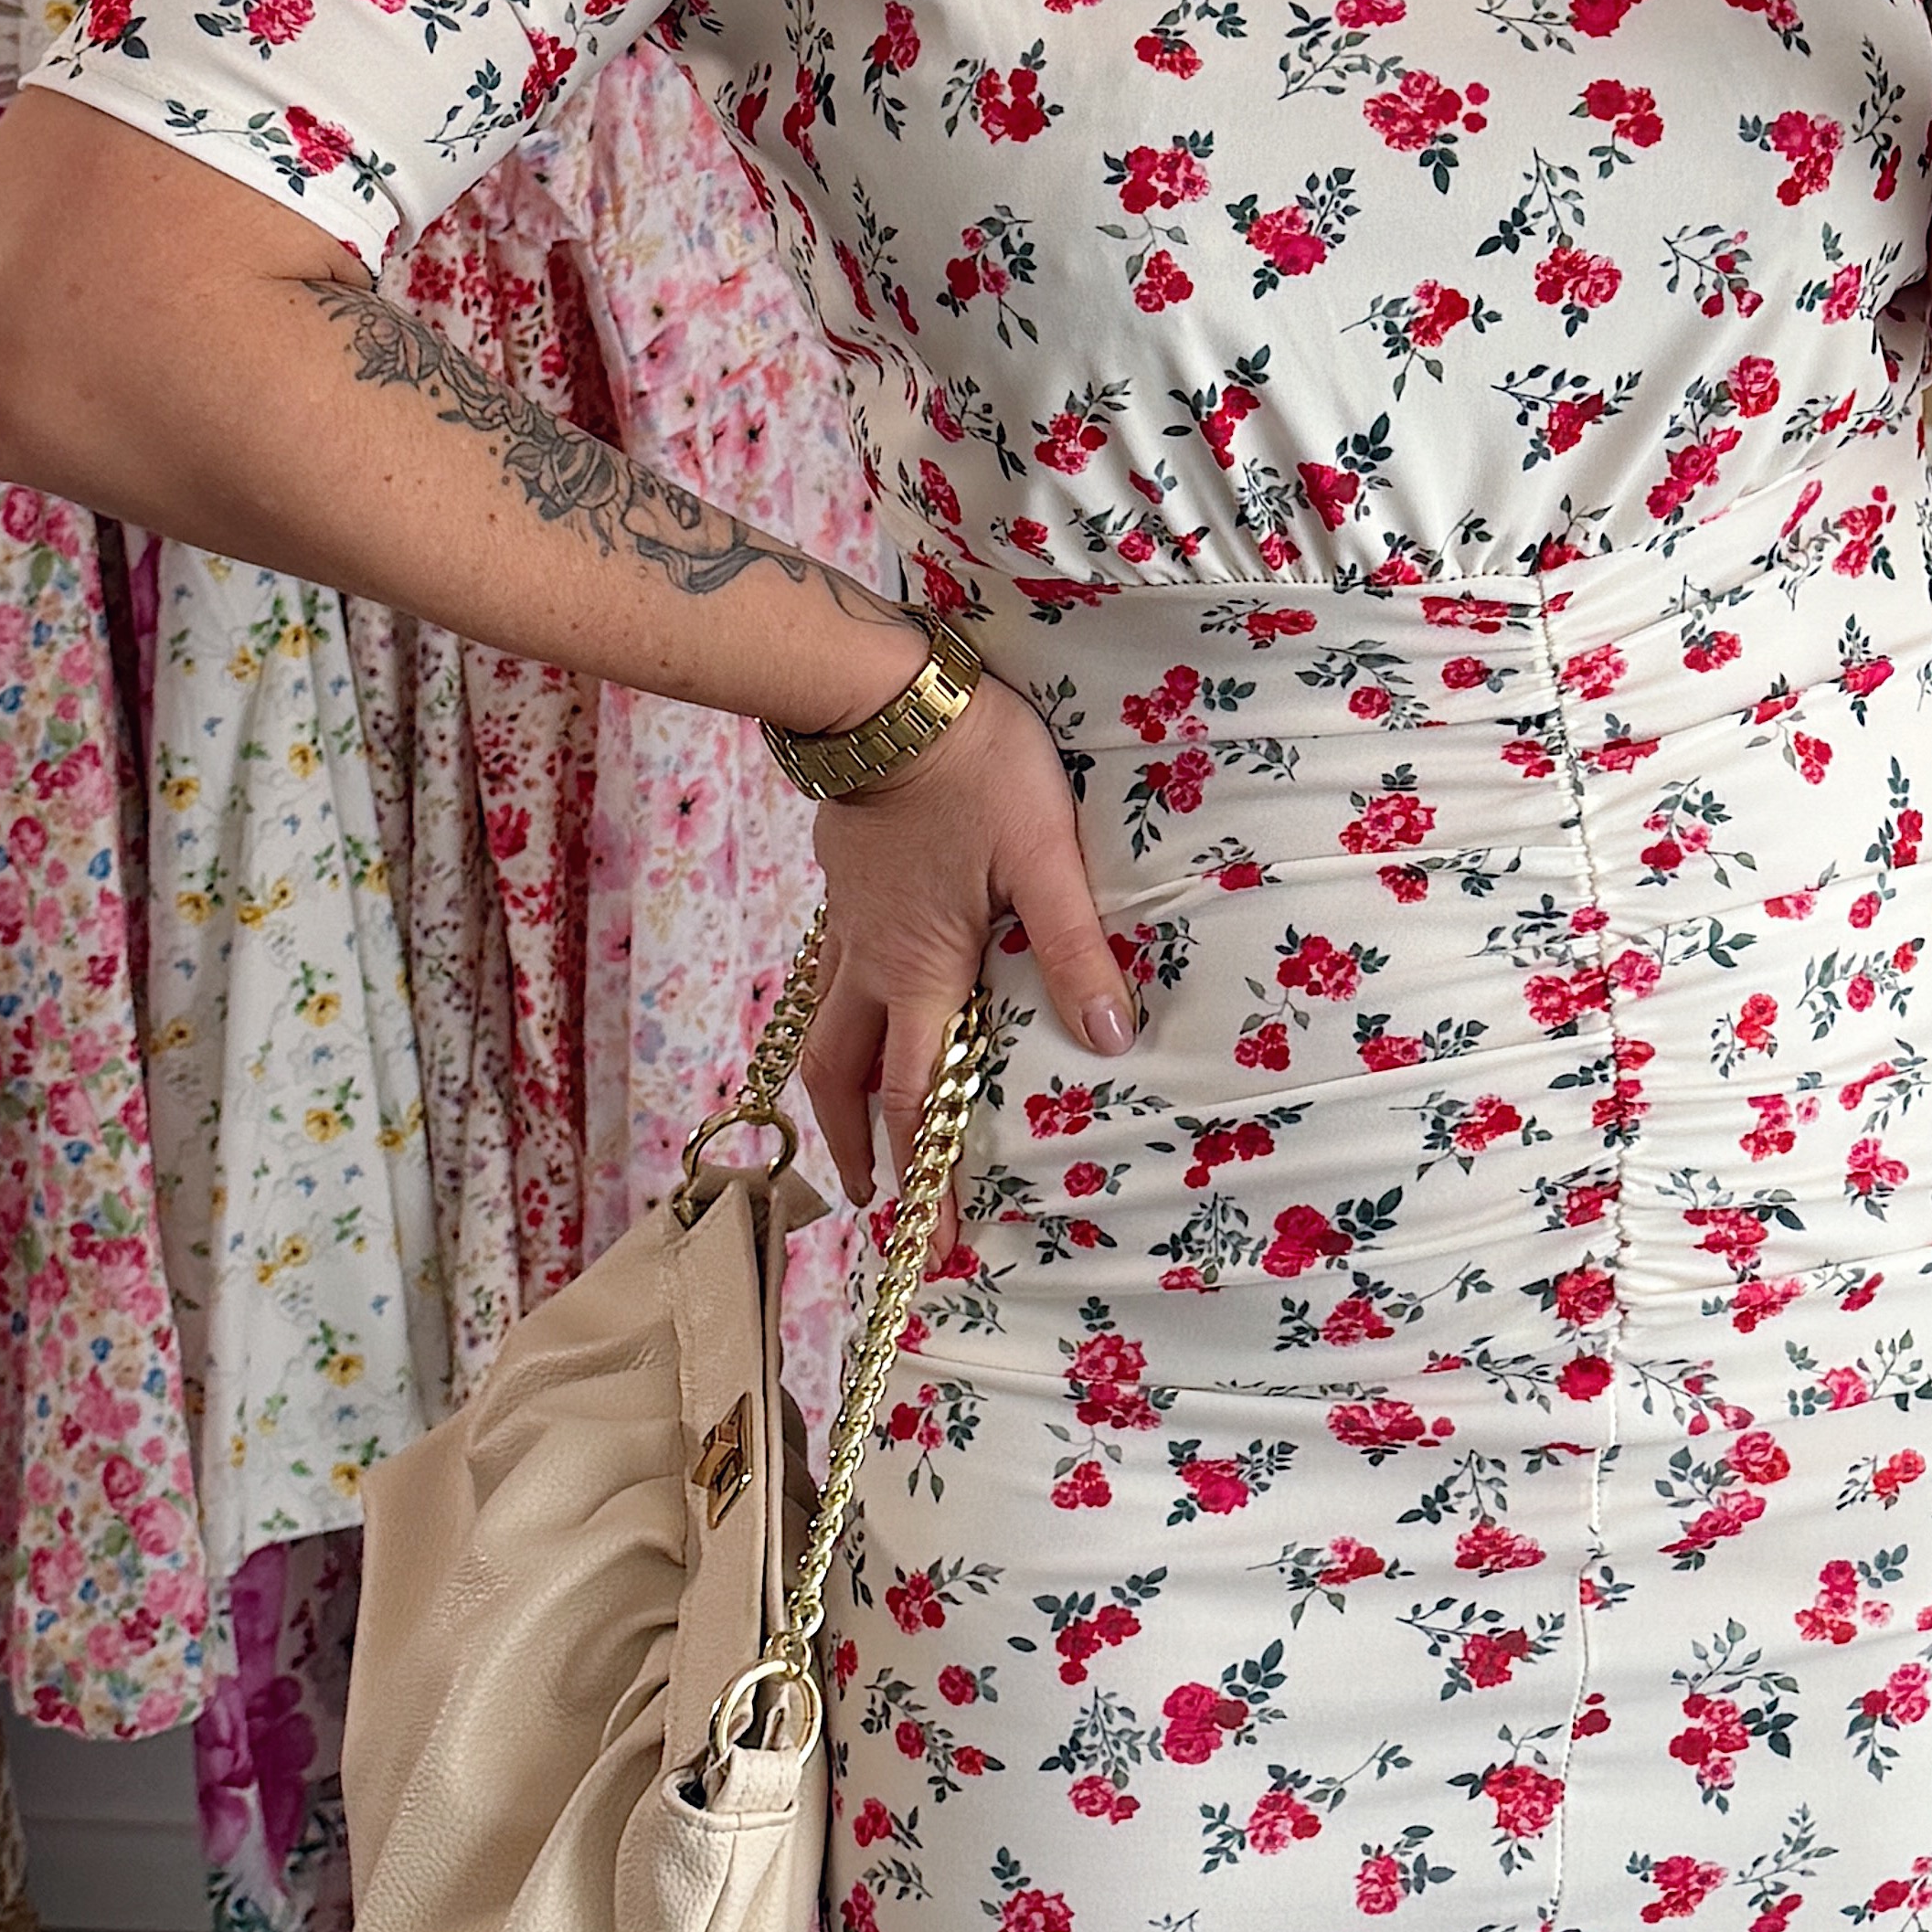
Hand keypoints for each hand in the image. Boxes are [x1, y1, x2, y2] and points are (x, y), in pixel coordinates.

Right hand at [790, 673, 1137, 1204]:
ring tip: (846, 1126)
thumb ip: (1074, 946)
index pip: (914, 1095)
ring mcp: (849, 922)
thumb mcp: (1045, 854)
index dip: (924, 1171)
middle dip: (857, 1147)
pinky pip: (830, 973)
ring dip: (833, 1090)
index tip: (930, 1236)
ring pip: (824, 1027)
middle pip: (844, 1079)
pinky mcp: (844, 882)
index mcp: (921, 969)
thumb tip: (1108, 1036)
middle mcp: (873, 960)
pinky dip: (837, 1016)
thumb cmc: (976, 767)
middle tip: (870, 1199)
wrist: (885, 694)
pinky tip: (863, 1007)